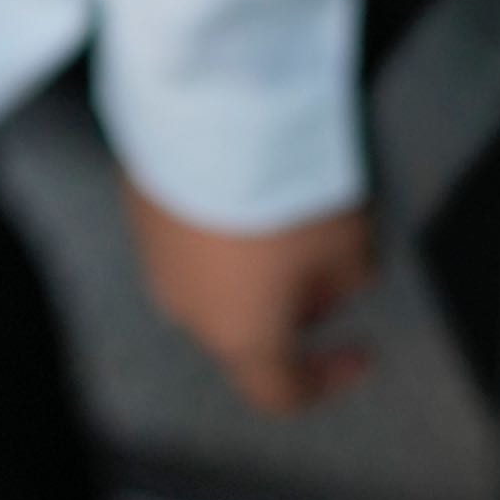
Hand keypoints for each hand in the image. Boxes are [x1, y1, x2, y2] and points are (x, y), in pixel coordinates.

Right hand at [121, 177, 379, 411]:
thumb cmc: (286, 190)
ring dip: (251, 268)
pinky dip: (222, 227)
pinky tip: (247, 186)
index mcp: (242, 336)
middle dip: (291, 309)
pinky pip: (190, 235)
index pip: (282, 390)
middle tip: (328, 269)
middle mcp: (189, 311)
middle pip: (245, 331)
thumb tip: (344, 281)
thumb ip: (350, 276)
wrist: (212, 109)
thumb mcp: (350, 240)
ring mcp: (156, 259)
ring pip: (213, 282)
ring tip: (287, 220)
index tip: (359, 355)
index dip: (327, 380)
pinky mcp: (140, 207)